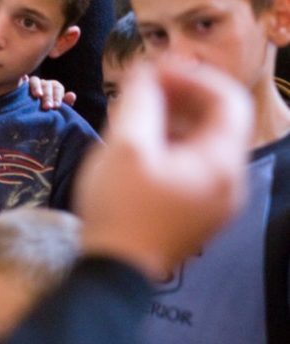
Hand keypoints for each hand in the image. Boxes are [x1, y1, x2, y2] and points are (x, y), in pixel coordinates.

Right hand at [26, 75, 76, 109]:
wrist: (30, 120)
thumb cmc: (47, 113)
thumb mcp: (56, 109)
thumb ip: (66, 103)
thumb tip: (72, 95)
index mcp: (54, 88)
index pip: (57, 88)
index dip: (57, 97)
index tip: (56, 106)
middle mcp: (44, 84)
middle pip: (47, 85)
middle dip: (48, 96)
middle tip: (48, 107)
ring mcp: (32, 84)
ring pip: (36, 81)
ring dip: (37, 88)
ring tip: (38, 96)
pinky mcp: (21, 87)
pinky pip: (24, 82)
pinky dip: (25, 83)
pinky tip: (25, 84)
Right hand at [74, 59, 251, 278]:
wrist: (113, 273)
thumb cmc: (120, 210)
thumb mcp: (125, 146)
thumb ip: (141, 100)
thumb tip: (146, 73)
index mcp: (221, 164)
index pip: (228, 99)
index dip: (194, 76)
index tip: (157, 70)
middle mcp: (229, 182)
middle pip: (219, 120)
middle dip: (182, 94)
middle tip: (145, 84)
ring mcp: (215, 200)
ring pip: (204, 142)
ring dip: (174, 117)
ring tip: (136, 110)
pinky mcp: (196, 211)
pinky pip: (193, 164)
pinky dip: (171, 143)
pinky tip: (139, 141)